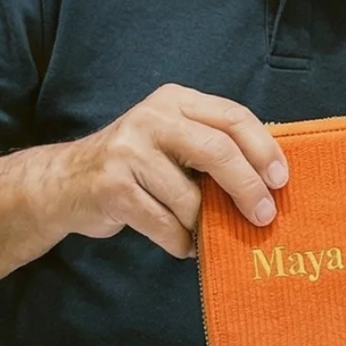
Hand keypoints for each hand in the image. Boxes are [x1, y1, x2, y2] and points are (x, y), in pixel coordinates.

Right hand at [51, 85, 286, 258]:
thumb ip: (214, 146)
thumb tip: (271, 179)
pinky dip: (180, 242)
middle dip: (248, 187)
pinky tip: (182, 244)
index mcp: (176, 100)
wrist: (64, 182)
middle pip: (218, 151)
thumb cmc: (136, 165)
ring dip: (204, 225)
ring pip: (190, 198)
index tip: (281, 180)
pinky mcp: (111, 187)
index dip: (264, 149)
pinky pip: (164, 225)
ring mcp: (128, 151)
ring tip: (204, 233)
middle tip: (265, 215)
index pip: (233, 117)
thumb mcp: (174, 140)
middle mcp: (152, 118)